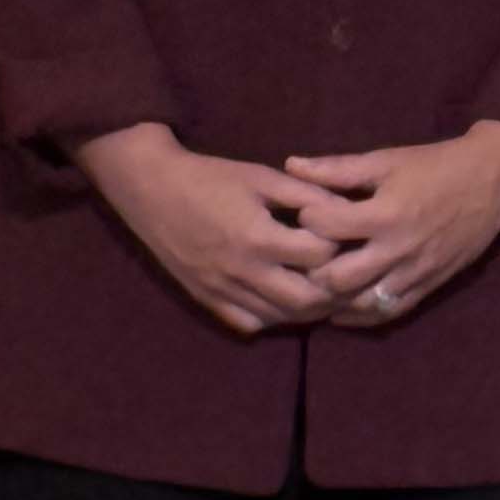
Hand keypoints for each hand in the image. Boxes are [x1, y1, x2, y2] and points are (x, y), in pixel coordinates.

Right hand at [75, 122, 334, 336]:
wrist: (153, 191)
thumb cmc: (211, 178)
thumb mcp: (262, 177)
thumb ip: (305, 195)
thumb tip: (345, 208)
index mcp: (258, 237)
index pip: (318, 256)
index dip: (338, 244)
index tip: (343, 233)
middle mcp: (242, 272)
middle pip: (305, 301)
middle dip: (333, 289)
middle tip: (344, 271)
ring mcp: (223, 292)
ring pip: (280, 318)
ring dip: (308, 307)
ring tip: (324, 287)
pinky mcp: (207, 300)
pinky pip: (249, 323)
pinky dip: (273, 316)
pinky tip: (283, 297)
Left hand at [283, 120, 499, 324]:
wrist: (493, 178)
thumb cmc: (436, 164)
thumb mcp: (387, 160)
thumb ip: (338, 168)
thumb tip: (291, 165)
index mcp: (386, 213)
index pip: (327, 228)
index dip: (307, 219)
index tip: (303, 213)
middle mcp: (398, 250)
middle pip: (338, 279)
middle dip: (313, 269)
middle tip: (304, 257)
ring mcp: (414, 273)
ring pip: (360, 304)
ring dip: (334, 298)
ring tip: (318, 285)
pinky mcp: (428, 287)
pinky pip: (388, 313)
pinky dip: (360, 316)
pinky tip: (342, 310)